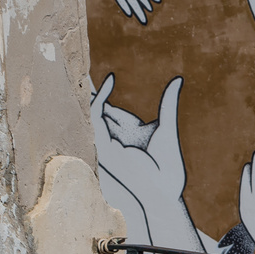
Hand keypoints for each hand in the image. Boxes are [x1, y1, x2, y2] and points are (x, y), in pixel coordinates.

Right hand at [92, 73, 184, 207]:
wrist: (162, 190)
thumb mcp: (167, 128)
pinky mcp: (105, 142)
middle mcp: (116, 136)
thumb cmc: (167, 166)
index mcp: (130, 135)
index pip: (114, 112)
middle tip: (76, 63)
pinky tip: (111, 80)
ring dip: (88, 89)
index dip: (105, 92)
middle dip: (88, 90)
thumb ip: (168, 103)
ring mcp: (109, 139)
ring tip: (79, 63)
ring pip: (93, 109)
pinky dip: (102, 98)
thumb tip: (178, 80)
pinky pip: (98, 115)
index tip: (107, 76)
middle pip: (99, 108)